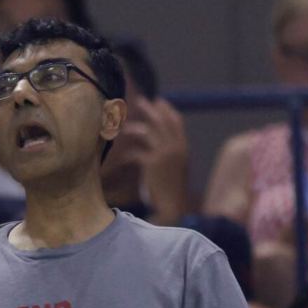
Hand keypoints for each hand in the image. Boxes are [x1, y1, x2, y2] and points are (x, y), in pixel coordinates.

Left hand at [126, 96, 189, 223]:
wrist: (172, 206)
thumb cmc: (171, 188)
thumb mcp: (175, 167)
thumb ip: (169, 153)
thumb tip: (156, 143)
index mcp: (183, 147)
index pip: (177, 121)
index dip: (167, 110)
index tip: (159, 101)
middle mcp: (176, 147)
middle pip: (162, 121)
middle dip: (151, 110)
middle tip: (140, 101)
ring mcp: (165, 154)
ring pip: (149, 132)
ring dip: (135, 128)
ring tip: (125, 128)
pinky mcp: (152, 163)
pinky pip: (137, 152)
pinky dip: (129, 154)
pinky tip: (124, 158)